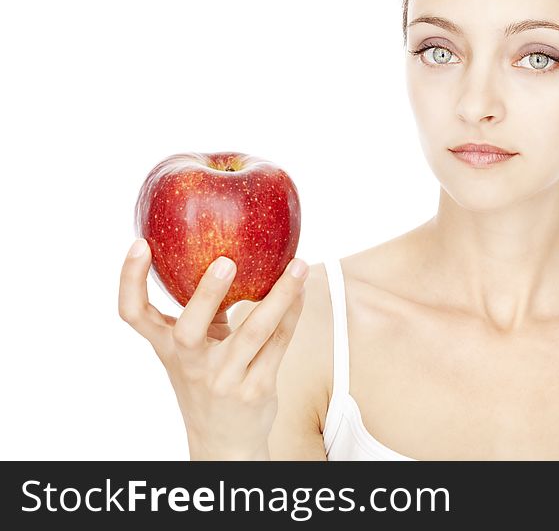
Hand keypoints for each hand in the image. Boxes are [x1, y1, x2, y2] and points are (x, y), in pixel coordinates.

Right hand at [117, 238, 308, 459]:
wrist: (224, 441)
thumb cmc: (208, 380)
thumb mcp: (193, 351)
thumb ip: (202, 312)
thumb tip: (220, 252)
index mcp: (168, 348)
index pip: (134, 315)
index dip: (130, 281)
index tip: (139, 245)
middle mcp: (191, 364)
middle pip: (190, 329)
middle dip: (206, 294)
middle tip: (225, 261)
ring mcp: (224, 379)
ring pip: (254, 332)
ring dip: (280, 295)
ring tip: (296, 266)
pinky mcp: (256, 388)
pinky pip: (279, 343)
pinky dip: (292, 313)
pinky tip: (301, 291)